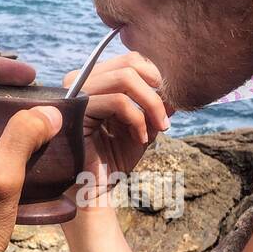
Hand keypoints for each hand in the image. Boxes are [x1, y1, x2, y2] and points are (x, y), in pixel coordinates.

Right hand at [61, 52, 172, 204]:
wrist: (92, 192)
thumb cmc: (112, 161)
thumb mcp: (142, 129)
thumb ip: (156, 108)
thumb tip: (177, 90)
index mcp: (94, 81)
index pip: (131, 60)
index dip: (156, 78)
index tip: (168, 107)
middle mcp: (80, 81)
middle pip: (130, 63)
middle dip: (157, 91)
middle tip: (166, 119)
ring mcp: (76, 93)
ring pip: (126, 77)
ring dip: (151, 105)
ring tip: (158, 128)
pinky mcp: (76, 110)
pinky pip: (118, 101)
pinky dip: (138, 119)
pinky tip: (140, 139)